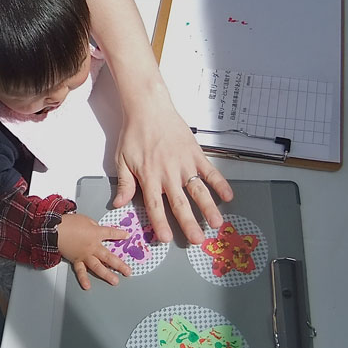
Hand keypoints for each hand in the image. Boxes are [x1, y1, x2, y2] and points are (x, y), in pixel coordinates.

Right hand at [57, 213, 131, 289]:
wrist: (55, 230)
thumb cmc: (69, 223)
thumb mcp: (86, 220)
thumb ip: (94, 226)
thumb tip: (98, 231)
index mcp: (96, 234)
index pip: (111, 234)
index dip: (120, 235)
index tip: (127, 236)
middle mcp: (93, 247)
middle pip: (109, 257)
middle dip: (120, 265)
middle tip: (128, 272)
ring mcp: (85, 255)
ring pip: (98, 267)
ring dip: (107, 275)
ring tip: (115, 281)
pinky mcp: (76, 260)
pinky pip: (80, 271)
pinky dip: (83, 279)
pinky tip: (87, 286)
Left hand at [113, 88, 232, 244]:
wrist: (148, 108)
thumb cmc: (134, 133)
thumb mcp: (122, 159)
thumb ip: (125, 183)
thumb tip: (119, 204)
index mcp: (149, 177)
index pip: (155, 205)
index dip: (161, 223)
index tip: (166, 238)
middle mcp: (168, 173)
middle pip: (180, 204)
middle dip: (189, 223)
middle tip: (197, 240)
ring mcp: (184, 163)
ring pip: (198, 191)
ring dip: (208, 208)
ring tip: (217, 223)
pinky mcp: (196, 153)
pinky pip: (210, 171)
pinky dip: (220, 183)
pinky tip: (228, 196)